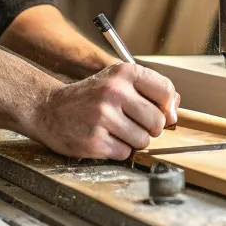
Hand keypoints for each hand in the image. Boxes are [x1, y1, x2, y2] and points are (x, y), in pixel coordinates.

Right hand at [27, 62, 179, 159]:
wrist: (49, 109)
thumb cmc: (90, 96)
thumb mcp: (117, 82)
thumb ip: (149, 90)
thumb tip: (175, 108)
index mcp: (123, 73)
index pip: (166, 91)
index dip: (168, 108)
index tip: (164, 115)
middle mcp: (114, 91)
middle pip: (157, 121)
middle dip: (151, 129)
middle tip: (135, 124)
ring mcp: (103, 116)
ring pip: (143, 140)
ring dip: (134, 141)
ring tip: (117, 131)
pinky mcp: (95, 140)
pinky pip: (125, 153)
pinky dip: (119, 150)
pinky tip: (105, 138)